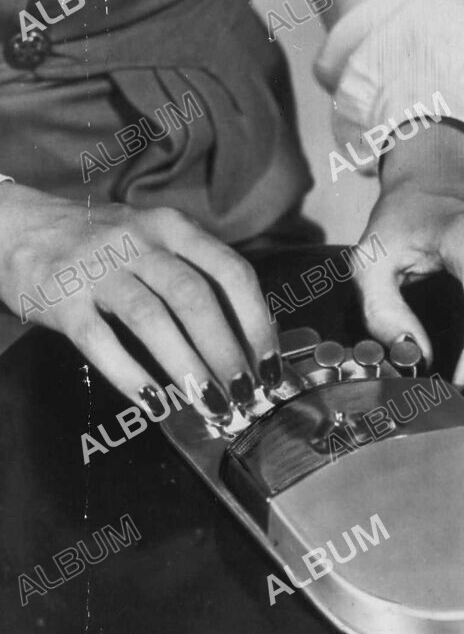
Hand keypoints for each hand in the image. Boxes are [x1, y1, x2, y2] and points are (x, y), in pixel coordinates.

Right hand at [0, 185, 278, 415]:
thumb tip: (250, 343)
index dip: (257, 321)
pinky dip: (130, 375)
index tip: (269, 365)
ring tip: (208, 405)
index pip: (231, 272)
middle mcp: (140, 241)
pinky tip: (153, 403)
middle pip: (195, 298)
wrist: (21, 230)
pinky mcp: (63, 298)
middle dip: (226, 353)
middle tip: (243, 395)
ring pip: (152, 319)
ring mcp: (99, 268)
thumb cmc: (104, 249)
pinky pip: (100, 341)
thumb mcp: (156, 245)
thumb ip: (199, 279)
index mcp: (174, 229)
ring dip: (186, 368)